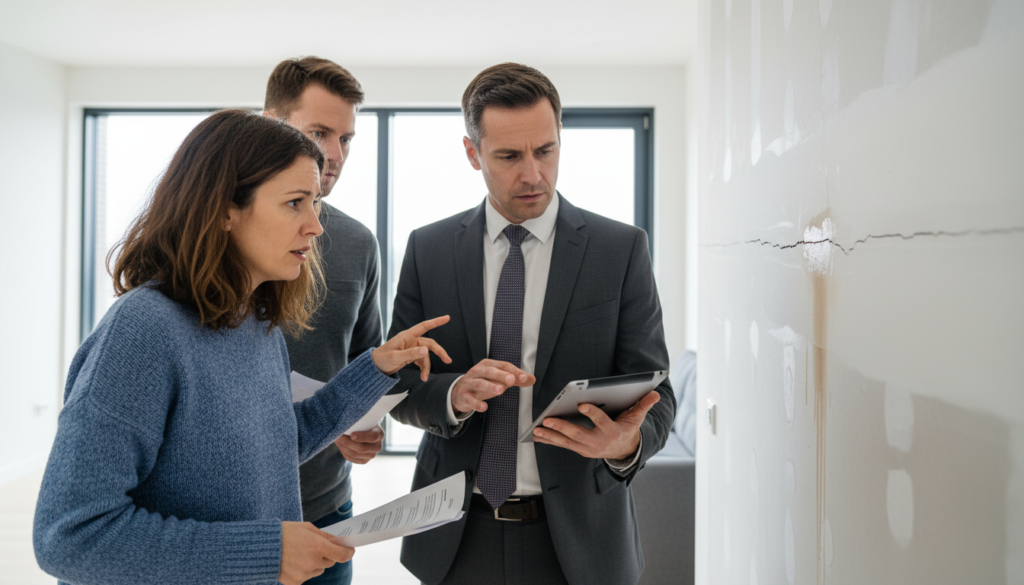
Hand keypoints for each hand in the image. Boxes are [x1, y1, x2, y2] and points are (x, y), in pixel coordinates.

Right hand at [278, 521, 353, 584]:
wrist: (260, 547)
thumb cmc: (284, 533)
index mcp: (318, 547)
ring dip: (315, 563)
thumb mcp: (307, 528)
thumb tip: (339, 541)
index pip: (343, 555)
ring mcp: (304, 574)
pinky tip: (292, 563)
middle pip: (330, 562)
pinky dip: (303, 571)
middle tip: (315, 547)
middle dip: (327, 555)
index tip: (349, 549)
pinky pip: (306, 577)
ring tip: (299, 554)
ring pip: (318, 570)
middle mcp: (313, 563)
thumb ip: (325, 536)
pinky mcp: (295, 582)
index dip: (348, 552)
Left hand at [335, 425, 383, 463]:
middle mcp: (377, 446)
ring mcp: (372, 455)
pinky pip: (352, 459)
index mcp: (379, 434)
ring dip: (344, 447)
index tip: (352, 434)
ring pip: (355, 454)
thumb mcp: (363, 421)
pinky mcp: (364, 461)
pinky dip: (344, 452)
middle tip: (338, 436)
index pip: (373, 437)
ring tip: (337, 440)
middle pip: (362, 448)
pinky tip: (341, 445)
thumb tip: (343, 425)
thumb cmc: (363, 424)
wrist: (364, 432)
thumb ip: (357, 423)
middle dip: (348, 442)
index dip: (362, 437)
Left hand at [372, 315, 451, 379]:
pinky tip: (423, 376)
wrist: (375, 367)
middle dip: (439, 352)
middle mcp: (411, 340)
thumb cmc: (382, 359)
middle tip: (448, 360)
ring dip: (427, 367)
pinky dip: (423, 368)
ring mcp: (411, 348)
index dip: (436, 322)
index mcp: (407, 336)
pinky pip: (421, 360)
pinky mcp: (411, 355)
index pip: (424, 326)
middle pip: (429, 344)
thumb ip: (411, 354)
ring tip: (424, 378)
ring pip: (426, 355)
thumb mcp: (395, 357)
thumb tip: (426, 350)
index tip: (447, 318)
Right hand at [451, 359, 534, 415]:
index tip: (524, 378)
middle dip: (501, 375)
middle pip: (490, 371)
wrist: (458, 392)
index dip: (514, 371)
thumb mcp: (497, 379)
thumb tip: (532, 379)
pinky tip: (484, 407)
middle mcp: (477, 372)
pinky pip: (470, 399)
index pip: (503, 365)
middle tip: (511, 380)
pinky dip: (476, 404)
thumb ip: (515, 379)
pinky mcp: (464, 396)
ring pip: (479, 383)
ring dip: (490, 386)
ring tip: (500, 390)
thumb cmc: (481, 383)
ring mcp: (469, 383)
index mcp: (488, 365)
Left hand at [532, 390, 660, 459]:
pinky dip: (550, 441)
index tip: (581, 404)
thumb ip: (644, 405)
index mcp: (612, 432)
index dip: (592, 414)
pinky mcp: (579, 450)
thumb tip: (656, 393)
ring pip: (567, 442)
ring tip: (537, 429)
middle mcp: (598, 442)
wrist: (624, 451)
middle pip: (579, 434)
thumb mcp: (637, 418)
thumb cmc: (628, 429)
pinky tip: (537, 435)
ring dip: (551, 436)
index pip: (602, 422)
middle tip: (548, 420)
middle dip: (563, 427)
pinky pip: (563, 445)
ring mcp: (587, 449)